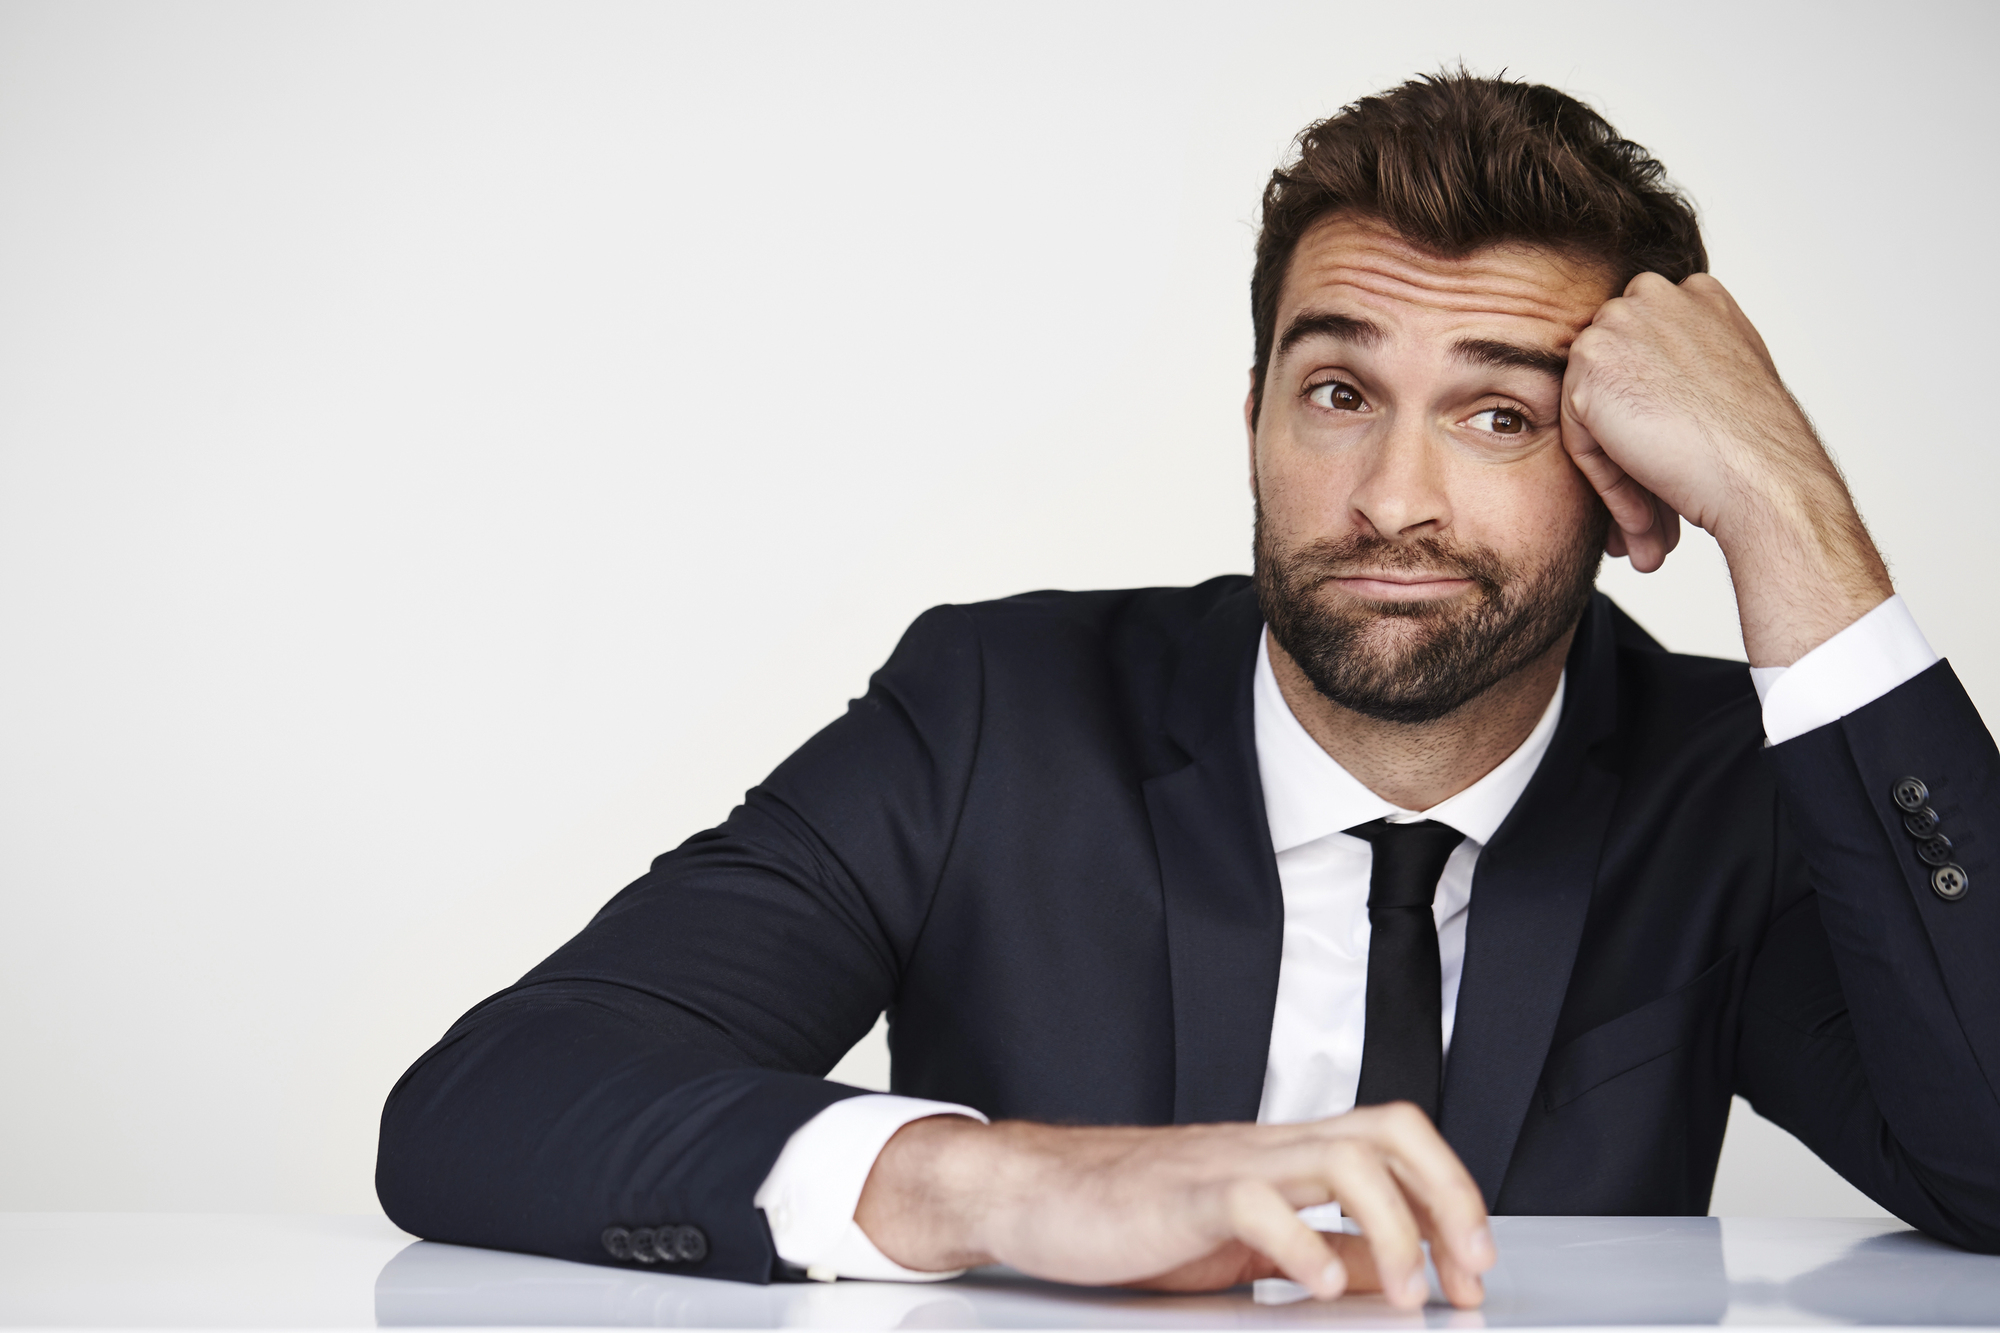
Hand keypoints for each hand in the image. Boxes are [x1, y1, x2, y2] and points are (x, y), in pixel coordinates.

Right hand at [852, 1103, 1493, 1308]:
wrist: (1035, 1192)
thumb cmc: (1131, 1213)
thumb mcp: (1244, 1234)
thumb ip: (1316, 1243)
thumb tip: (1384, 1270)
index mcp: (1288, 1155)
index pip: (1396, 1141)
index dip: (1452, 1196)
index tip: (1474, 1267)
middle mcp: (1270, 1147)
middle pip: (1390, 1131)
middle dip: (1447, 1200)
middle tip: (1465, 1272)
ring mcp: (1229, 1166)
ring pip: (1344, 1158)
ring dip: (1393, 1231)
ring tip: (1398, 1294)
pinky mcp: (1184, 1196)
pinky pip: (1258, 1204)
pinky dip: (1302, 1245)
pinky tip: (1316, 1284)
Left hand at [1561, 272, 1891, 664]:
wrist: (1764, 476)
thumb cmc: (1757, 446)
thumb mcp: (1727, 382)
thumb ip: (1686, 366)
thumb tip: (1647, 388)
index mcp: (1694, 295)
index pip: (1641, 363)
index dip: (1653, 424)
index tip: (1670, 470)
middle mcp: (1654, 296)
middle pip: (1613, 388)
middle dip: (1628, 453)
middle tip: (1652, 518)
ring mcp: (1620, 324)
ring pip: (1594, 417)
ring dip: (1619, 477)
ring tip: (1649, 532)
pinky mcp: (1590, 364)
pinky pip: (1579, 437)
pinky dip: (1606, 483)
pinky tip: (1640, 522)